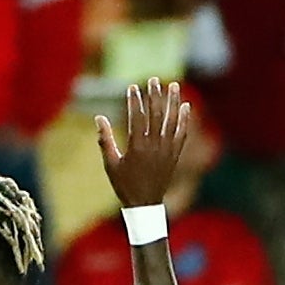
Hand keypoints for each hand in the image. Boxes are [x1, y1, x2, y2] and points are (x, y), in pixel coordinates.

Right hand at [96, 78, 191, 207]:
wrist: (145, 204)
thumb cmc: (124, 185)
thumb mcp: (110, 164)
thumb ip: (105, 140)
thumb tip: (99, 117)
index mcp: (137, 147)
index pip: (136, 117)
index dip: (134, 100)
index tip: (133, 86)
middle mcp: (154, 146)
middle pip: (156, 114)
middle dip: (155, 95)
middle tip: (154, 79)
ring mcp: (167, 150)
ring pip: (172, 120)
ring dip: (173, 102)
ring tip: (174, 85)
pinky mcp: (175, 155)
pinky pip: (181, 133)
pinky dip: (184, 119)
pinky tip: (185, 106)